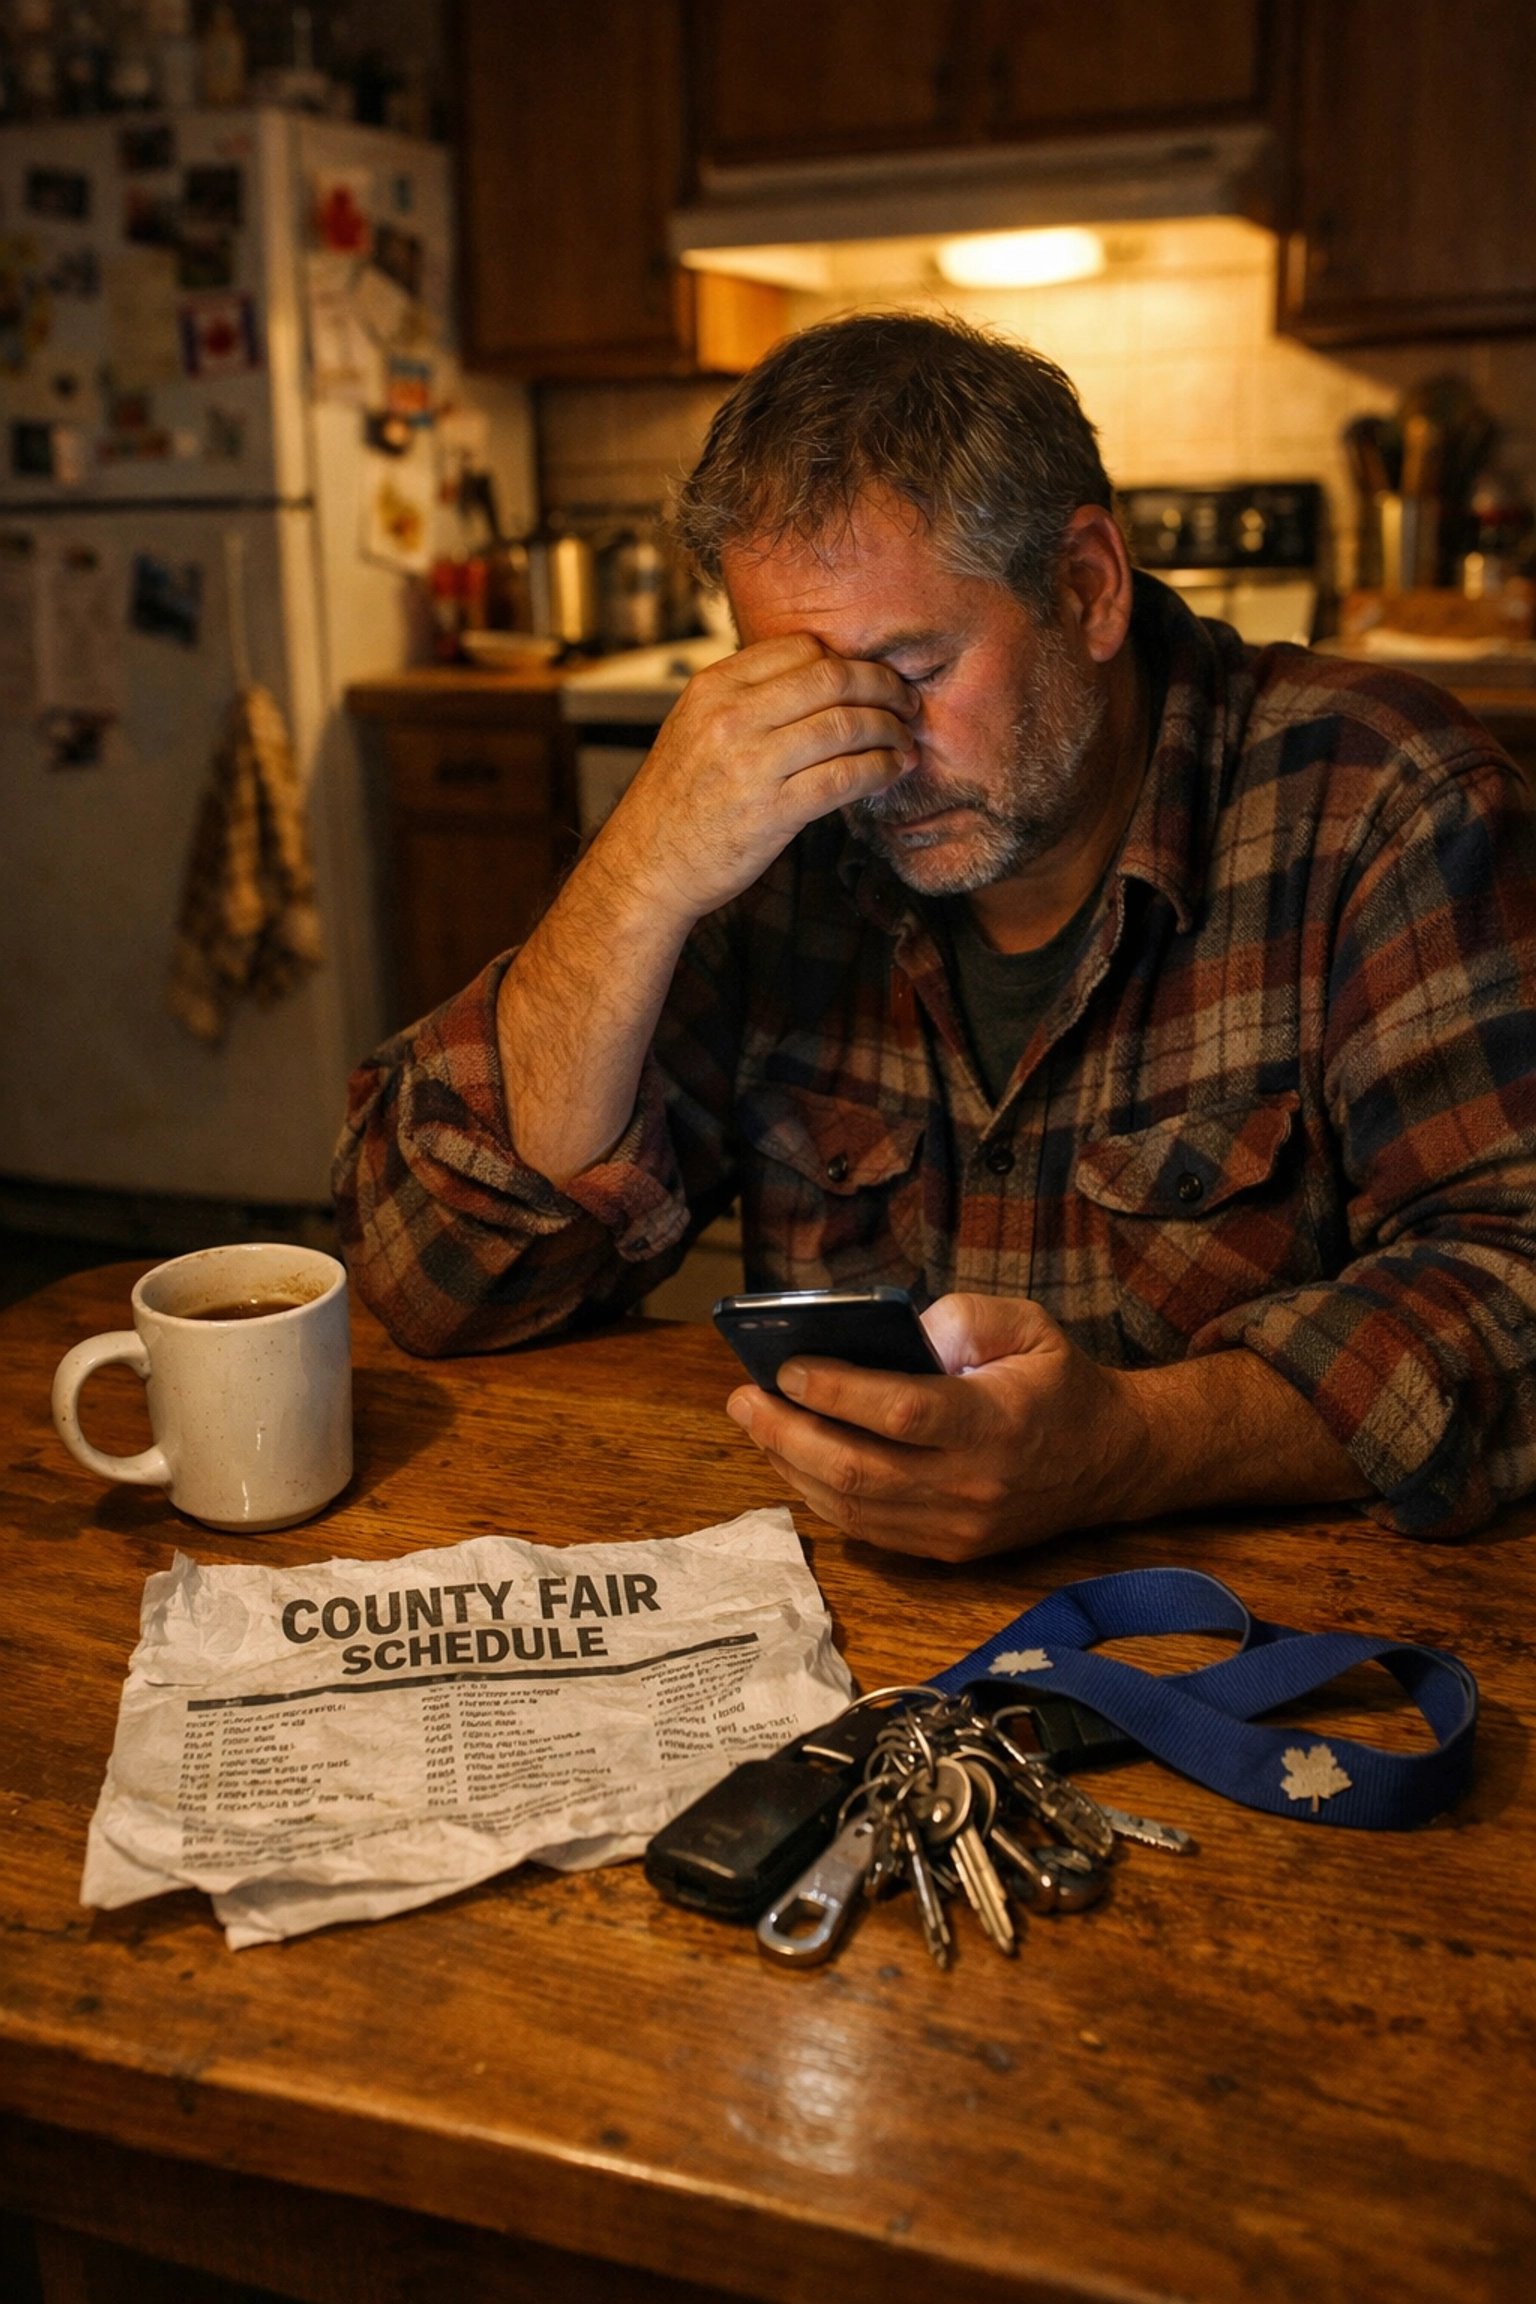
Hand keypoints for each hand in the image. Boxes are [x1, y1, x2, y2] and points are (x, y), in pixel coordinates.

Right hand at [596, 633, 919, 926]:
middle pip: (832, 678)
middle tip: (906, 702)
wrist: (645, 867)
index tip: (869, 680)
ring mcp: (751, 765)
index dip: (847, 661)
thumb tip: (817, 681)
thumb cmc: (677, 802)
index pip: (800, 649)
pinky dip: (880, 770)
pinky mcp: (772, 812)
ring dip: (889, 730)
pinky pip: (844, 777)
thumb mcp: (694, 728)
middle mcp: (731, 718)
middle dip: (882, 686)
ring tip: (906, 740)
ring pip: (845, 725)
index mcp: (713, 688)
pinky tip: (893, 771)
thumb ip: (745, 700)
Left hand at [725, 1294, 1148, 1561]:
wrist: (1111, 1460)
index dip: (836, 1391)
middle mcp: (973, 1485)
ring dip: (791, 1465)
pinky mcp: (947, 1551)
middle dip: (787, 1433)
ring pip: (852, 1508)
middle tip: (743, 1397)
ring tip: (755, 1422)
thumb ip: (961, 1319)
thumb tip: (892, 1333)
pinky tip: (791, 1458)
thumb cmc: (1059, 1381)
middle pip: (858, 1470)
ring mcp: (957, 1527)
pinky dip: (819, 1495)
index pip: (901, 1412)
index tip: (787, 1366)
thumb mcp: (1027, 1324)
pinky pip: (867, 1530)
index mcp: (996, 1422)